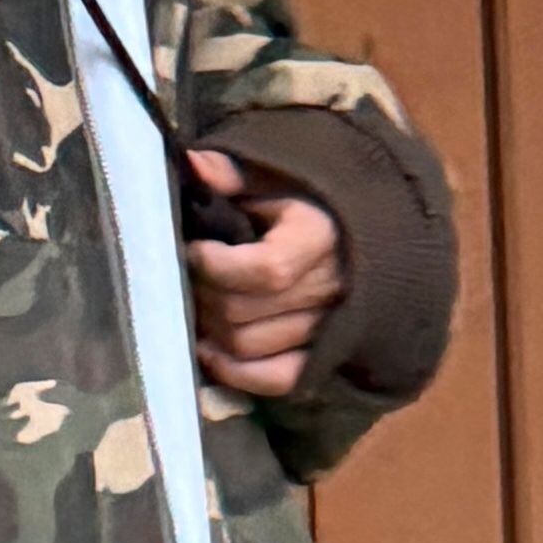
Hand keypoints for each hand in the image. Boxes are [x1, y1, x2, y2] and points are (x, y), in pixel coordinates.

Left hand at [185, 152, 343, 399]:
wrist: (359, 231)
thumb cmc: (306, 198)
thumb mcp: (273, 174)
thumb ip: (231, 172)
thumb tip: (190, 163)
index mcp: (320, 237)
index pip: (267, 269)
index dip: (217, 266)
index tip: (194, 249)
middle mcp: (331, 287)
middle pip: (246, 311)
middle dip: (202, 295)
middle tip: (183, 278)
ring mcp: (329, 327)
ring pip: (249, 345)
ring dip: (209, 331)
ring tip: (194, 307)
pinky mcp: (323, 357)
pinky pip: (275, 379)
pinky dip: (235, 372)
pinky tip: (209, 351)